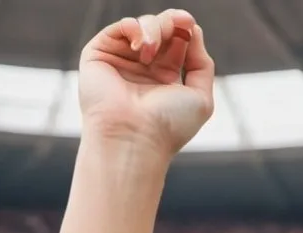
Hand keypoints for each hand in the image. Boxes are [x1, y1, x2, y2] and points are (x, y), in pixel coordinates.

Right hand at [79, 9, 214, 158]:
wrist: (135, 138)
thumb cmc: (168, 126)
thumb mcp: (200, 98)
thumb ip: (202, 64)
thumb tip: (194, 30)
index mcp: (166, 78)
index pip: (178, 41)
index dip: (185, 29)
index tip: (190, 25)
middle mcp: (143, 69)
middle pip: (161, 29)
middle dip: (171, 23)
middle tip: (178, 25)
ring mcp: (122, 62)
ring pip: (142, 25)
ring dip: (155, 28)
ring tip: (151, 51)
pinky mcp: (100, 56)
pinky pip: (119, 27)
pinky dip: (133, 27)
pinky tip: (140, 47)